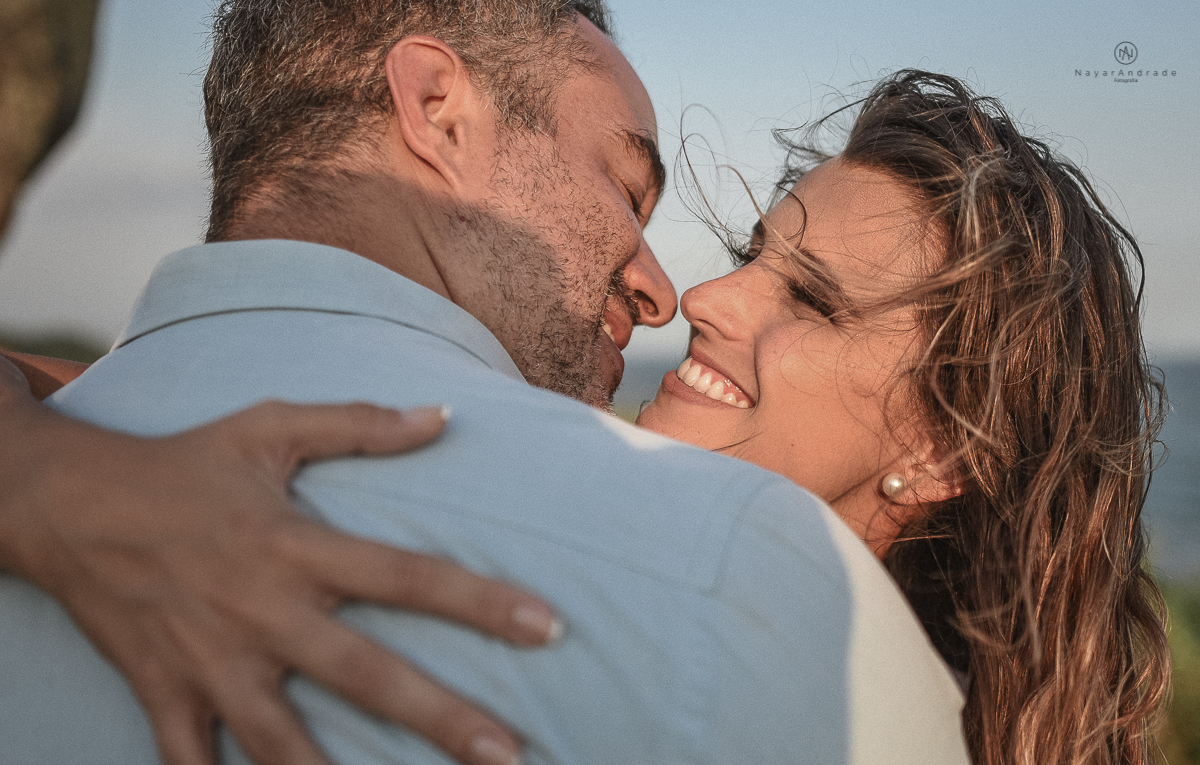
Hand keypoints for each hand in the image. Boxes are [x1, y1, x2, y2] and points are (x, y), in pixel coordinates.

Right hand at [0, 386, 555, 764]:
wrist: (69, 504)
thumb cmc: (184, 464)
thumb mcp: (269, 428)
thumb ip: (359, 424)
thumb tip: (442, 416)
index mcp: (294, 546)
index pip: (407, 576)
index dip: (481, 602)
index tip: (547, 627)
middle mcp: (260, 610)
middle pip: (364, 675)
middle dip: (441, 718)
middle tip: (508, 754)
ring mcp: (210, 660)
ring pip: (282, 740)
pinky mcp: (163, 691)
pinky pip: (189, 759)